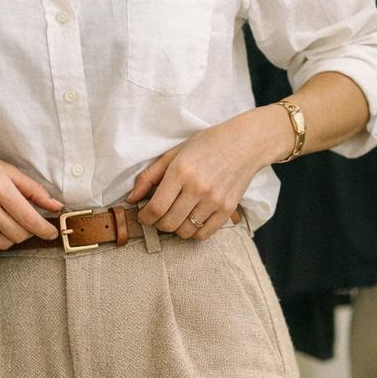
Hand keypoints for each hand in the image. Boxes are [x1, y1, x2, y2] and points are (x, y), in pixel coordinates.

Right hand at [0, 138, 62, 252]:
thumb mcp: (3, 167)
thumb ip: (31, 188)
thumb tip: (55, 206)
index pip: (29, 218)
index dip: (45, 230)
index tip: (52, 232)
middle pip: (19, 234)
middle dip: (29, 232)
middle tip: (27, 223)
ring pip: (3, 244)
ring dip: (12, 238)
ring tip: (8, 224)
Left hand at [125, 108, 290, 238]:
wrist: (245, 143)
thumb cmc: (207, 144)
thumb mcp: (175, 153)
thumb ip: (150, 176)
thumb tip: (131, 198)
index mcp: (181, 171)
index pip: (156, 208)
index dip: (145, 217)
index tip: (144, 215)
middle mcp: (197, 188)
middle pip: (168, 224)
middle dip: (158, 224)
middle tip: (159, 216)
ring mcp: (214, 201)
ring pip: (185, 231)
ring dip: (175, 229)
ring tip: (176, 216)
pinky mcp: (228, 209)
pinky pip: (204, 234)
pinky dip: (194, 233)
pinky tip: (192, 221)